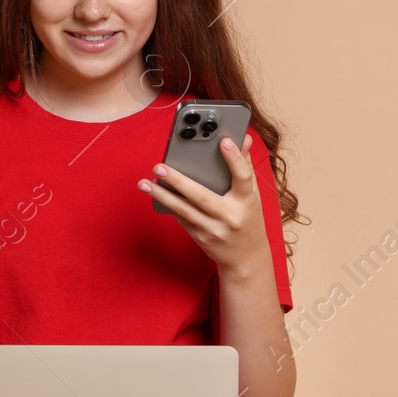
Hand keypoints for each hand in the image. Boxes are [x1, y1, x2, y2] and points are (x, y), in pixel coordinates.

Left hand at [138, 134, 269, 277]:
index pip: (243, 177)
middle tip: (159, 167)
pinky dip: (168, 205)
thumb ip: (245, 166)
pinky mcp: (200, 237)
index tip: (223, 141)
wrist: (246, 257)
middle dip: (178, 181)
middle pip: (201, 196)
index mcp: (247, 201)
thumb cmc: (248, 218)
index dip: (234, 159)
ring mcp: (214, 229)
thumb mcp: (252, 195)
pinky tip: (155, 194)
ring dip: (162, 196)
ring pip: (184, 210)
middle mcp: (230, 216)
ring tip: (145, 183)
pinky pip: (182, 218)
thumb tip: (242, 139)